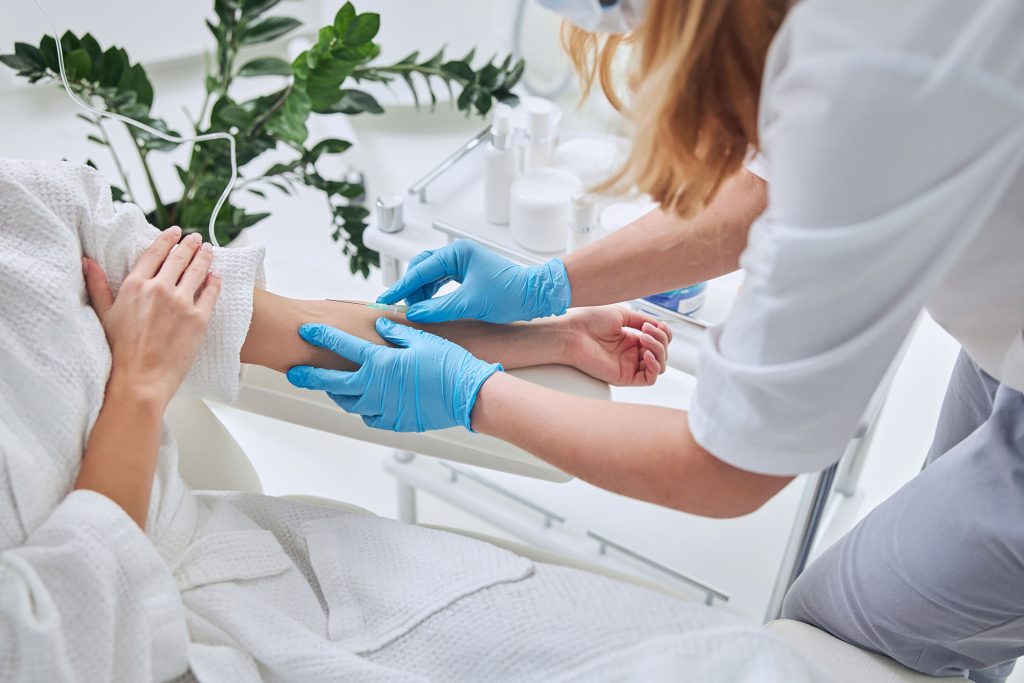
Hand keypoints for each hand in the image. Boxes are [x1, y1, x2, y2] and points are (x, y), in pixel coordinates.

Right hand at [83, 227, 220, 405]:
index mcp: (135, 285)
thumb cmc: (118, 352)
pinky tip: (217, 275)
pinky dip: (215, 281)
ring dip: (204, 257)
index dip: (167, 240)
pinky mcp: (199, 319)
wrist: (139, 380)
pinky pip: (211, 293)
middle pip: (179, 258)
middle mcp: (159, 289)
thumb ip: (98, 285)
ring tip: (208, 250)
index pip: (155, 253)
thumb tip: (87, 261)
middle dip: (189, 245)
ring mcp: (181, 303)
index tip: (175, 232)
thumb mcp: (103, 314)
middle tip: (196, 238)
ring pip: (197, 271)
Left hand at [286, 319, 501, 431]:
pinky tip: (363, 403)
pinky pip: (369, 417)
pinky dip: (362, 409)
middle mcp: (376, 387)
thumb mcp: (423, 340)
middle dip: (310, 377)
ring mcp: (384, 408)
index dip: (321, 337)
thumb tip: (381, 326)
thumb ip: (397, 332)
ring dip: (337, 393)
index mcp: (380, 363)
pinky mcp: (395, 422)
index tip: (306, 331)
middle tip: (294, 373)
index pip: (342, 347)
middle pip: (332, 383)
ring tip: (330, 387)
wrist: (468, 396)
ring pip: (349, 403)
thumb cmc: (450, 365)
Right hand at [377, 239, 570, 323]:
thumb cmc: (510, 294)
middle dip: (410, 287)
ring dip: (421, 292)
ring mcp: (463, 264)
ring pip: (431, 276)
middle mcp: (459, 254)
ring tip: (415, 310)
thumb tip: (415, 313)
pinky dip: (432, 294)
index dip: (402, 286)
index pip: (421, 269)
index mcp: (458, 253)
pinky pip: (442, 282)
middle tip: (401, 306)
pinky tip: (428, 306)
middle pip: (422, 268)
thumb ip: (439, 308)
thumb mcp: (470, 303)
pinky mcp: (468, 275)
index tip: (387, 299)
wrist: (536, 296)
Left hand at [566, 306, 671, 385]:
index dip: (664, 333)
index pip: (659, 341)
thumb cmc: (589, 320)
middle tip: (646, 331)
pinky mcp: (624, 377)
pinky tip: (646, 355)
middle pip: (662, 353)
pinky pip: (649, 379)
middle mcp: (631, 353)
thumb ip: (643, 320)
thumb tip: (660, 326)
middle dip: (661, 340)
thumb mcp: (622, 314)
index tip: (656, 324)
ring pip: (659, 365)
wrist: (572, 332)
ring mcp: (628, 366)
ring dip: (659, 350)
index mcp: (630, 339)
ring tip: (644, 339)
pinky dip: (655, 367)